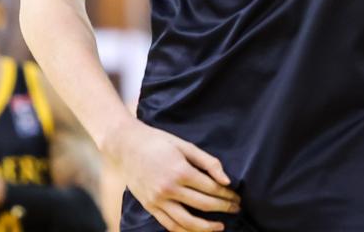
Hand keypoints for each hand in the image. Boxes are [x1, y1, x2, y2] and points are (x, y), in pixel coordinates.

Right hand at [101, 117, 239, 231]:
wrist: (125, 146)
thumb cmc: (158, 142)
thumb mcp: (185, 145)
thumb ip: (208, 162)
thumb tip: (227, 180)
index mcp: (180, 171)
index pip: (211, 189)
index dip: (227, 195)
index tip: (237, 197)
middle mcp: (169, 189)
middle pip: (203, 205)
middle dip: (224, 208)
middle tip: (236, 208)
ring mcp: (157, 200)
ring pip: (187, 222)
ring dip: (206, 227)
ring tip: (220, 227)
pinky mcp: (149, 207)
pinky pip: (169, 225)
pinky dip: (185, 231)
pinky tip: (197, 230)